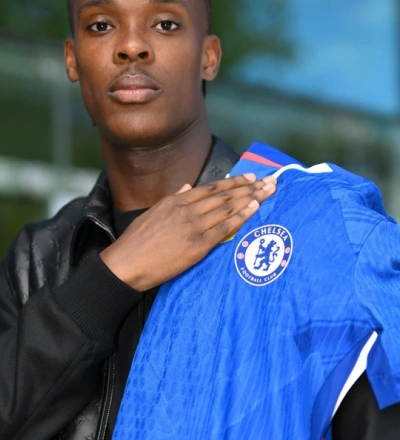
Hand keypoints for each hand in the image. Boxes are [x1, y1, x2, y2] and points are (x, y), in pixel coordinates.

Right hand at [100, 174, 276, 290]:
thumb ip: (174, 199)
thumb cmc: (137, 241)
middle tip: (270, 181)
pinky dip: (241, 217)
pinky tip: (255, 209)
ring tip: (268, 191)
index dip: (234, 182)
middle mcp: (188, 209)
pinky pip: (224, 228)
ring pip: (228, 208)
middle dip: (250, 186)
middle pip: (225, 195)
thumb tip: (188, 188)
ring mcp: (194, 226)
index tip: (250, 177)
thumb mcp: (153, 212)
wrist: (126, 263)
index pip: (212, 187)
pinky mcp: (197, 246)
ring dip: (251, 198)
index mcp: (177, 201)